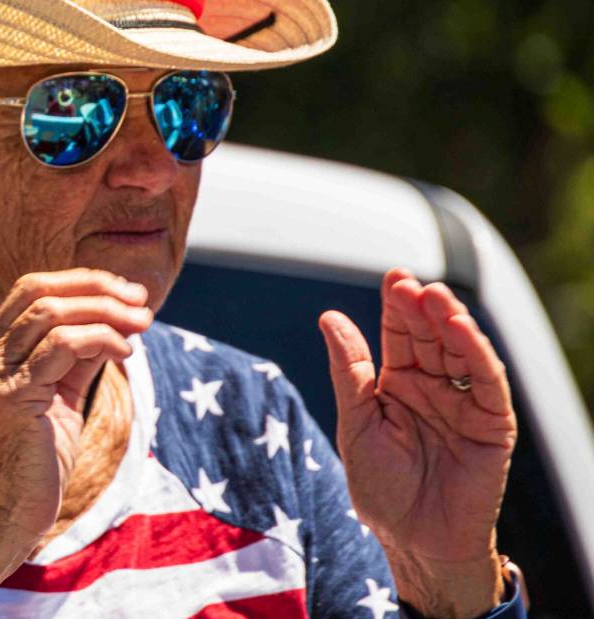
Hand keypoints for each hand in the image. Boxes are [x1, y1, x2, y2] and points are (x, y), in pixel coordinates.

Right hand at [0, 268, 151, 558]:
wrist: (2, 522)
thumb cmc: (32, 465)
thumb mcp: (57, 399)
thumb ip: (76, 359)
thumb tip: (114, 322)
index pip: (29, 291)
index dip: (79, 282)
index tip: (124, 293)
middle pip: (37, 290)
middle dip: (95, 285)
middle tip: (139, 299)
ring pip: (50, 311)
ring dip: (105, 310)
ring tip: (141, 323)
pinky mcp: (10, 396)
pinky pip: (62, 346)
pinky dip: (101, 338)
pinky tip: (125, 352)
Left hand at [319, 267, 516, 617]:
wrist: (415, 542)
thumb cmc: (381, 488)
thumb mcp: (356, 424)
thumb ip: (349, 372)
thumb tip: (330, 317)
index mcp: (397, 384)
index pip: (401, 335)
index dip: (398, 306)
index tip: (394, 277)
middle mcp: (431, 387)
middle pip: (430, 336)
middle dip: (421, 308)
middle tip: (409, 284)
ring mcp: (462, 402)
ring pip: (460, 350)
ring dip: (449, 321)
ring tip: (434, 296)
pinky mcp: (491, 422)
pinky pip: (485, 381)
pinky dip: (475, 351)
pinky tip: (460, 328)